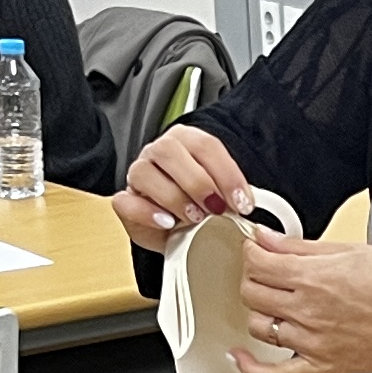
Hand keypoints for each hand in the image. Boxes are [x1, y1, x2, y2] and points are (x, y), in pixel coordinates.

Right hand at [111, 119, 256, 244]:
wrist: (175, 231)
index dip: (227, 174)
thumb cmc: (199, 207)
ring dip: (174, 197)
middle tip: (216, 208)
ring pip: (146, 172)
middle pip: (171, 151)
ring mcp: (138, 173)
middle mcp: (160, 151)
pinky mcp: (124, 200)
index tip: (243, 203)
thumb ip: (231, 195)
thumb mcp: (220, 197)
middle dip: (199, 182)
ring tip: (194, 219)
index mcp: (187, 141)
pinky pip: (126, 201)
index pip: (206, 146)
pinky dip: (147, 212)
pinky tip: (167, 222)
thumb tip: (247, 204)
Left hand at [232, 230, 371, 372]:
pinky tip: (240, 355)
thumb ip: (300, 247)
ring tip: (273, 302)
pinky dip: (249, 367)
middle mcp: (307, 311)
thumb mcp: (351, 250)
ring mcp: (311, 342)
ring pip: (258, 326)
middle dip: (252, 276)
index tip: (256, 249)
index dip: (251, 251)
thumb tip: (267, 238)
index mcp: (313, 278)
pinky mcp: (320, 366)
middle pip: (251, 292)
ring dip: (258, 311)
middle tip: (265, 271)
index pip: (256, 263)